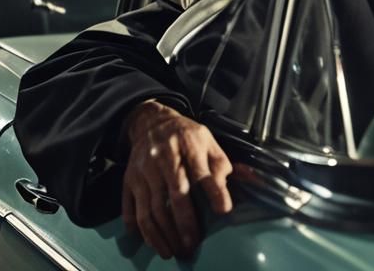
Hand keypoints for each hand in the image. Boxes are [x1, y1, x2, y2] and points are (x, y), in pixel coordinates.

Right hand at [121, 99, 232, 258]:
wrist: (151, 122)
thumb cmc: (185, 135)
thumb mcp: (207, 140)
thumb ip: (221, 163)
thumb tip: (244, 180)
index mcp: (189, 146)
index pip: (203, 172)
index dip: (215, 192)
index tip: (224, 210)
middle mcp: (164, 158)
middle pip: (175, 195)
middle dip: (184, 224)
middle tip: (190, 245)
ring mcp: (144, 171)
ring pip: (150, 208)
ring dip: (160, 234)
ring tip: (171, 251)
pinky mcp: (129, 180)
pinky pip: (130, 208)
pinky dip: (137, 227)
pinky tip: (148, 240)